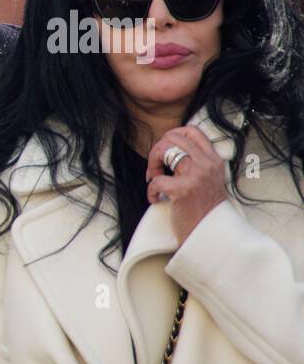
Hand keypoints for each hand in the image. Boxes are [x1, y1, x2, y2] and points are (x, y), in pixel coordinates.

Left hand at [146, 126, 229, 244]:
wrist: (210, 233)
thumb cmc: (204, 208)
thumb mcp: (208, 179)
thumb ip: (196, 162)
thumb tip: (169, 148)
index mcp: (213, 159)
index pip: (192, 131)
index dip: (171, 135)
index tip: (164, 150)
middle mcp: (206, 164)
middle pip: (173, 138)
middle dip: (157, 150)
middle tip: (155, 169)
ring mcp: (196, 176)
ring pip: (165, 150)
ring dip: (152, 165)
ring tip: (153, 179)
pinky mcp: (183, 190)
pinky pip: (156, 180)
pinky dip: (150, 191)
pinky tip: (156, 200)